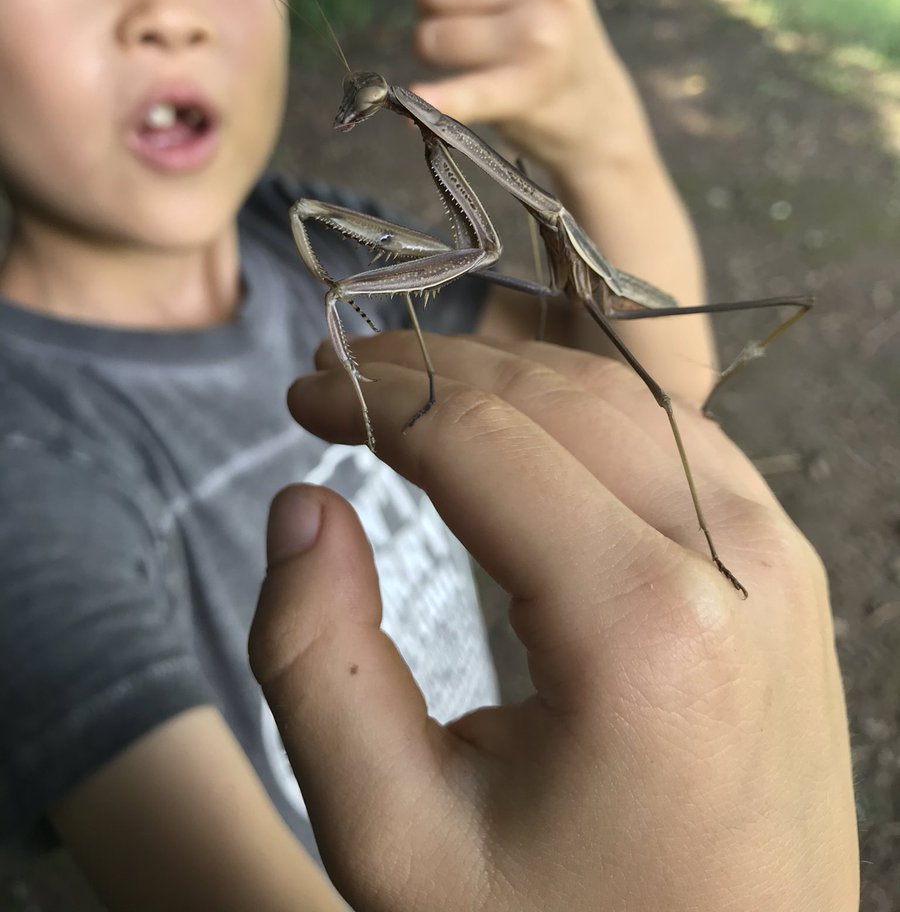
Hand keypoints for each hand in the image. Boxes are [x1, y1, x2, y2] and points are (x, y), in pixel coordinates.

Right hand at [250, 334, 857, 911]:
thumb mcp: (397, 840)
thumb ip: (313, 665)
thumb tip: (304, 506)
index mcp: (639, 623)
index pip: (481, 437)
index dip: (374, 396)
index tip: (304, 398)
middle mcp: (732, 560)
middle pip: (552, 393)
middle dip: (430, 370)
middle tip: (340, 383)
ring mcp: (776, 554)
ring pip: (620, 395)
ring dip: (505, 374)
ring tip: (412, 394)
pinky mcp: (785, 565)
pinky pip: (674, 436)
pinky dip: (579, 408)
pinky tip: (516, 428)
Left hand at [411, 0, 645, 175]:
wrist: (596, 116)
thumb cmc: (554, 36)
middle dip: (436, 8)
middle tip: (477, 30)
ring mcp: (539, 39)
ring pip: (429, 36)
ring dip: (437, 54)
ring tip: (481, 64)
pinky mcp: (524, 91)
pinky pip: (463, 90)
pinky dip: (440, 98)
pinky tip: (417, 101)